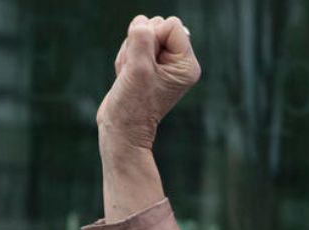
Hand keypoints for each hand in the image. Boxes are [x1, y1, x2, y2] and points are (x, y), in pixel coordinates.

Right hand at [96, 15, 200, 152]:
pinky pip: (132, 44)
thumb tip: (142, 22)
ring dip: (130, 53)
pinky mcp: (149, 65)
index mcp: (187, 64)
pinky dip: (125, 58)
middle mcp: (179, 63)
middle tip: (137, 73)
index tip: (146, 64)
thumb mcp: (138, 68)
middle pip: (156, 25)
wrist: (121, 128)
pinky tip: (127, 77)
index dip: (152, 37)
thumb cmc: (133, 104)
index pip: (171, 25)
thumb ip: (142, 38)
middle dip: (139, 45)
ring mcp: (164, 63)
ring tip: (131, 77)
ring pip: (141, 34)